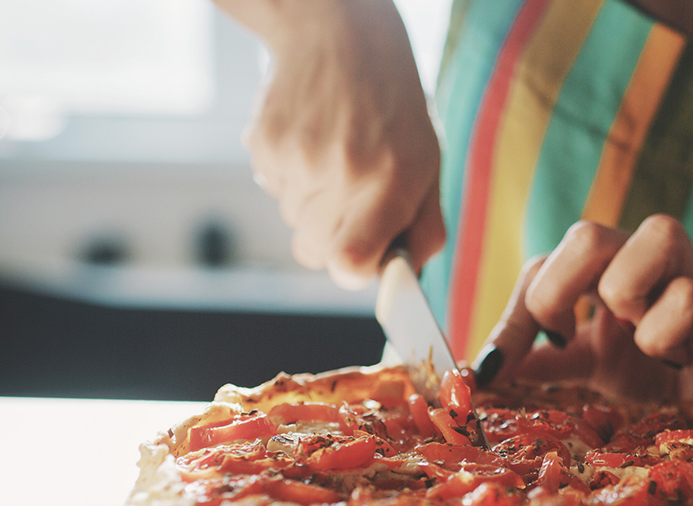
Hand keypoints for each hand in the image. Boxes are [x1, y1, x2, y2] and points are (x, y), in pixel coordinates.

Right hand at [234, 0, 443, 286]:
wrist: (343, 37)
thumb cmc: (394, 111)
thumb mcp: (428, 165)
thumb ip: (424, 230)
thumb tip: (407, 281)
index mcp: (389, 182)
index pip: (348, 263)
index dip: (351, 269)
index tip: (360, 256)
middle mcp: (341, 171)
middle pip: (314, 252)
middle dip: (331, 235)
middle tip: (351, 193)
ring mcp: (297, 157)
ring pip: (291, 222)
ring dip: (310, 201)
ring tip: (332, 154)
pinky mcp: (264, 142)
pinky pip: (270, 189)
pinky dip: (288, 175)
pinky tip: (309, 139)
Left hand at [475, 216, 692, 402]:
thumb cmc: (658, 372)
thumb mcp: (589, 368)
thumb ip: (543, 363)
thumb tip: (484, 370)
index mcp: (599, 271)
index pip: (540, 268)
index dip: (512, 319)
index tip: (494, 372)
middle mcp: (638, 258)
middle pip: (585, 234)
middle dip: (558, 293)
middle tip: (564, 338)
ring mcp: (681, 274)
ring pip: (643, 242)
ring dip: (625, 301)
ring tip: (638, 338)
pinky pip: (681, 301)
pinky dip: (663, 339)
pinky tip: (676, 359)